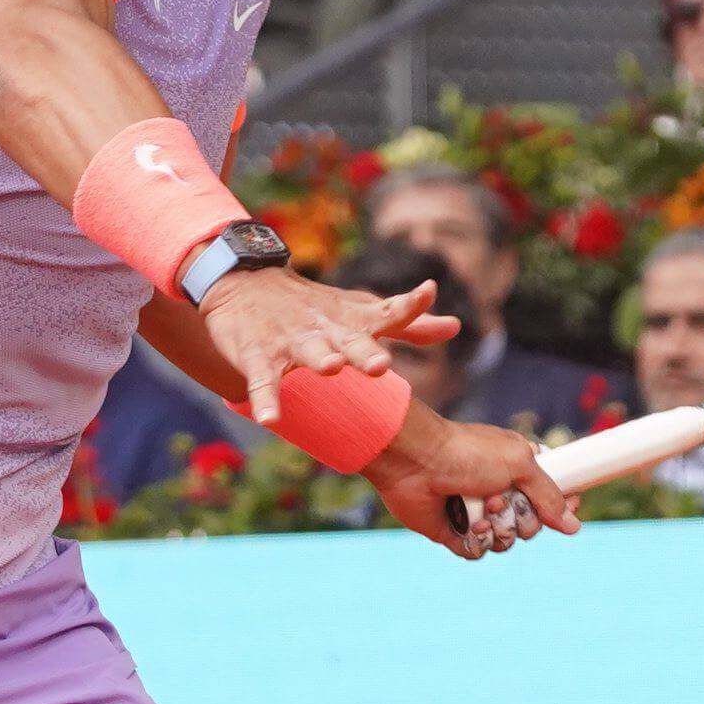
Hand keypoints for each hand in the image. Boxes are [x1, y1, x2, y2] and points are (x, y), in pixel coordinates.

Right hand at [195, 268, 456, 426]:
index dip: (410, 306)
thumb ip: (409, 325)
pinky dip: (266, 398)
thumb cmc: (318, 307)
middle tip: (381, 365)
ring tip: (330, 368)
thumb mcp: (363, 312)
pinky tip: (270, 419)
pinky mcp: (258, 353)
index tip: (428, 293)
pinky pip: (263, 379)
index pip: (389, 311)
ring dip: (319, 358)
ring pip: (308, 350)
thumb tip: (455, 327)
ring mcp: (292, 340)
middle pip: (350, 339)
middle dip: (364, 352)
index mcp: (355, 319)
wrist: (248, 285)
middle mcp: (327, 328)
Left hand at [361, 401, 578, 557]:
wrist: (416, 463)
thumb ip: (548, 494)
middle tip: (503, 499)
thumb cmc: (467, 453)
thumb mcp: (519, 464)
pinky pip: (480, 551)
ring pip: (507, 541)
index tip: (570, 505)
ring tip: (482, 508)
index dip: (561, 504)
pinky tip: (469, 524)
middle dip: (522, 518)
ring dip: (499, 528)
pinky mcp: (456, 532)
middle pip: (532, 524)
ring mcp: (478, 513)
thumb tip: (573, 526)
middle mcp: (500, 491)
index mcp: (517, 468)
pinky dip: (477, 541)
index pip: (551, 493)